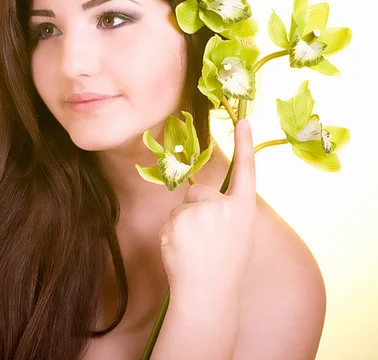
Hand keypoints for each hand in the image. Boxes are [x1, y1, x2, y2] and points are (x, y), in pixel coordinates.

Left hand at [159, 119, 256, 299]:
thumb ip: (226, 211)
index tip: (244, 121)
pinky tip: (182, 253)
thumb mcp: (238, 235)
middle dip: (197, 210)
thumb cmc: (225, 266)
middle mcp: (224, 206)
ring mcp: (199, 212)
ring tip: (195, 250)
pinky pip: (170, 221)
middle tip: (205, 241)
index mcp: (244, 210)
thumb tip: (201, 197)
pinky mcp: (177, 220)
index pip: (247, 171)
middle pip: (199, 192)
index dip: (246, 145)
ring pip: (183, 207)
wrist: (207, 296)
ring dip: (184, 224)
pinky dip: (172, 235)